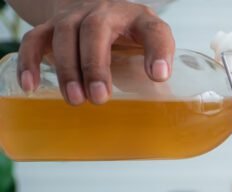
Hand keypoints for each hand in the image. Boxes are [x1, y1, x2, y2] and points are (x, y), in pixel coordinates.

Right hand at [18, 0, 173, 104]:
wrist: (99, 12)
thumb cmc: (131, 35)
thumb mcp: (150, 46)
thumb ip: (158, 62)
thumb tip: (159, 83)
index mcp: (139, 19)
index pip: (153, 30)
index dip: (158, 51)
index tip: (159, 76)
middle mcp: (105, 11)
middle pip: (95, 31)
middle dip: (95, 65)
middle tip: (99, 98)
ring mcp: (74, 16)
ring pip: (64, 34)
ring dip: (68, 69)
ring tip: (75, 99)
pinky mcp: (51, 26)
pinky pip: (35, 40)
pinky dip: (30, 61)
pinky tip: (30, 85)